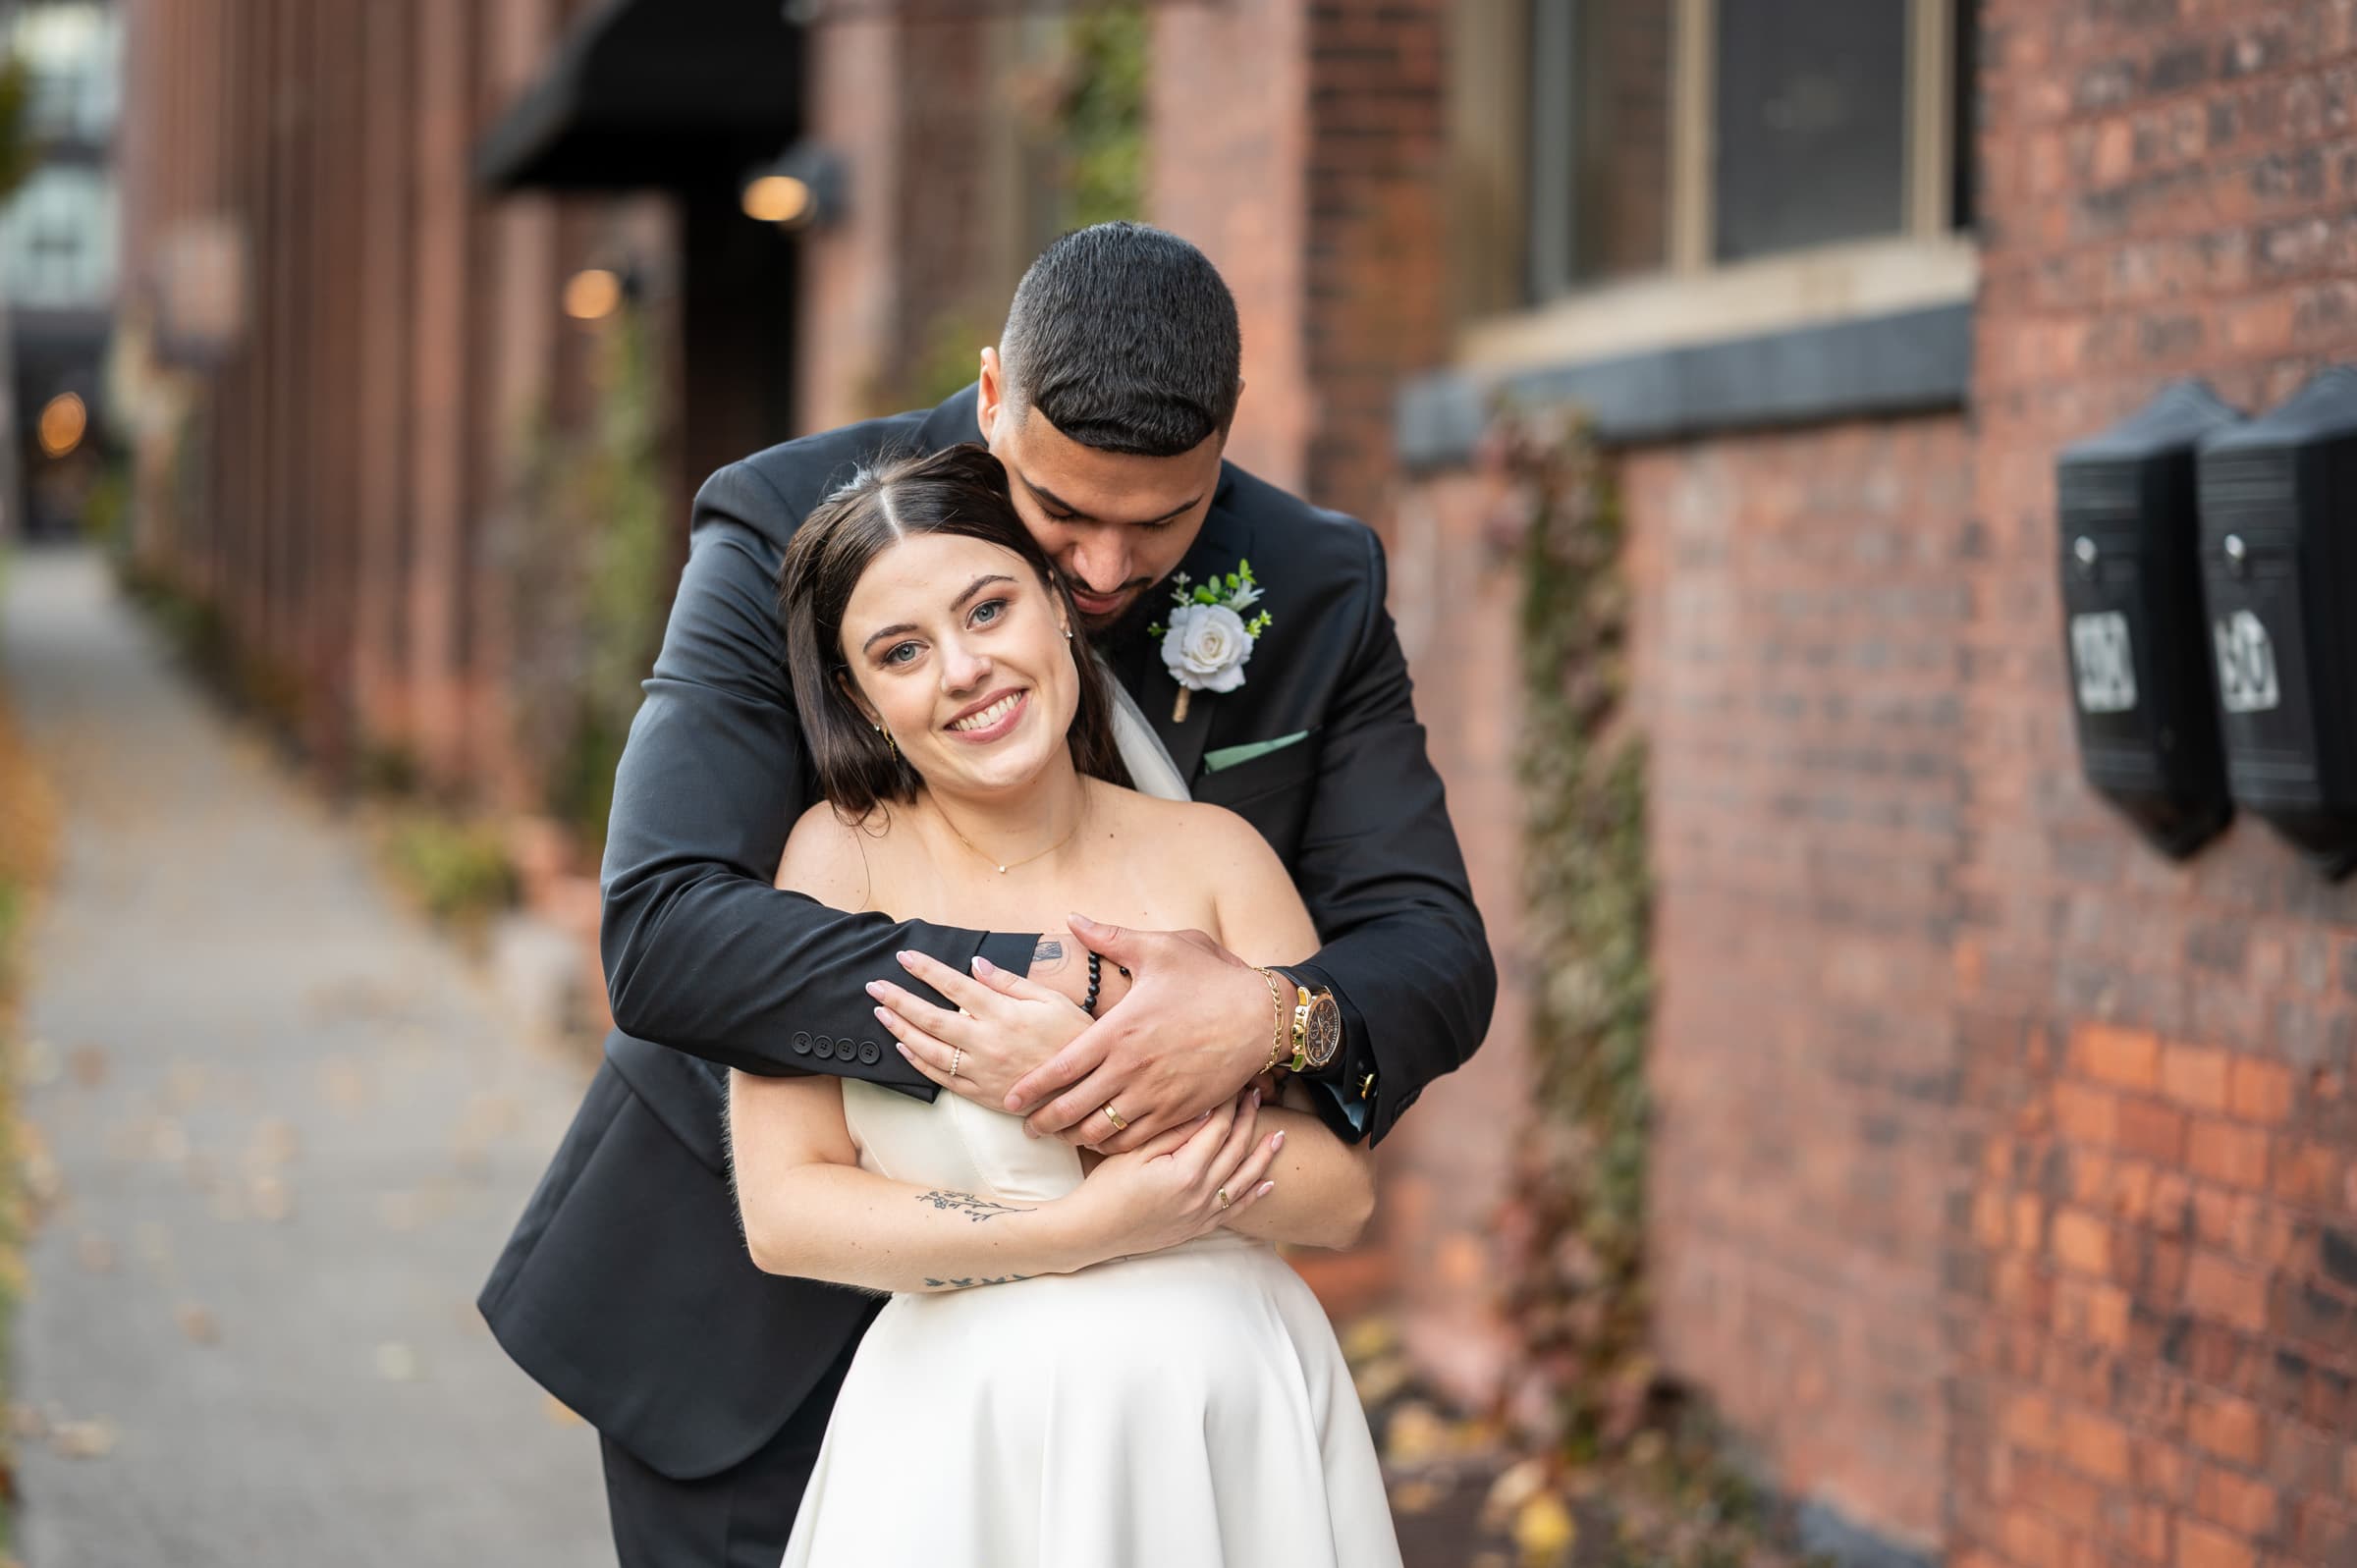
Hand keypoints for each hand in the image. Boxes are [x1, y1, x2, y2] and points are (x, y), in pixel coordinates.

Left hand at [868, 950, 1091, 1109]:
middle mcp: (987, 1042)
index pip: (954, 986)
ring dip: (900, 1029)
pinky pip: (941, 1078)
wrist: (1086, 1089)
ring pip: (928, 1049)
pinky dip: (918, 1061)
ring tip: (880, 1013)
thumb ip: (1011, 982)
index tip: (904, 957)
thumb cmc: (1074, 1039)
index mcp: (1004, 1014)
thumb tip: (977, 965)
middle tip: (874, 986)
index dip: (926, 970)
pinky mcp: (981, 1093)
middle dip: (898, 999)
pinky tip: (903, 1048)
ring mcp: (981, 1070)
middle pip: (931, 1017)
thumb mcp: (1051, 1000)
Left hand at [1005, 916, 1274, 1152]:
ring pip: (1103, 1131)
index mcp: (1119, 1031)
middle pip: (1073, 1108)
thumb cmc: (1211, 979)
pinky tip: (1104, 1139)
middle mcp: (1132, 1069)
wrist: (1263, 1016)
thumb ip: (1111, 937)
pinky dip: (1115, 1144)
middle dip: (1043, 1122)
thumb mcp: (1161, 949)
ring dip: (1076, 1137)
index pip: (1060, 1068)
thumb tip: (1073, 918)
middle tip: (1027, 1126)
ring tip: (1062, 1135)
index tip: (1011, 1098)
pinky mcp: (1180, 1111)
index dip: (1030, 1088)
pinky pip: (1137, 1139)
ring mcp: (1157, 1095)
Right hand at [1052, 1088, 1281, 1260]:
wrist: (1093, 1233)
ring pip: (1243, 1180)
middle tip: (1257, 1095)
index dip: (1229, 1103)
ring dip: (1262, 1156)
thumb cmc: (1106, 1188)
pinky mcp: (1198, 1228)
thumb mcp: (1134, 1153)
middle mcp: (1202, 1194)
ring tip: (1280, 1136)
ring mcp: (1202, 1214)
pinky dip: (1253, 1195)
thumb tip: (1206, 1108)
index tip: (1235, 1082)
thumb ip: (1173, 1132)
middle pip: (1235, 1149)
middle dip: (1248, 1120)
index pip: (1218, 1128)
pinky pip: (1234, 1210)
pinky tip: (1267, 1183)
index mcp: (1186, 1171)